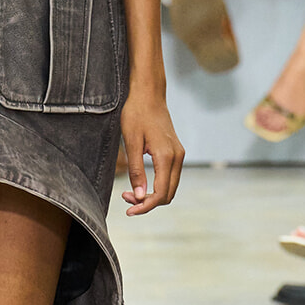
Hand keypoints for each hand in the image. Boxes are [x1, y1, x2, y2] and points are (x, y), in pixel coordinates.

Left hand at [120, 84, 183, 215]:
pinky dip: (157, 185)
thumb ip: (136, 171)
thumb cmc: (136, 114)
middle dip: (148, 202)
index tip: (129, 211)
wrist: (149, 94)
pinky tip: (141, 183)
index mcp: (166, 157)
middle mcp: (177, 157)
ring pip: (170, 187)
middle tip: (126, 200)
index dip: (145, 206)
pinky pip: (170, 177)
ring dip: (152, 195)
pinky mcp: (176, 152)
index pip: (160, 193)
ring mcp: (179, 154)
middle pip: (168, 194)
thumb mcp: (131, 142)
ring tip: (130, 193)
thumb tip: (139, 196)